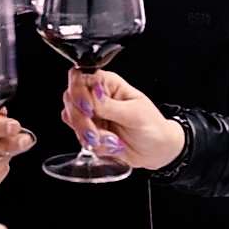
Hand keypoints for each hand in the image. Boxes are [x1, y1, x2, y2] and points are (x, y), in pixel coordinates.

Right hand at [59, 69, 184, 170]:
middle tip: (96, 133)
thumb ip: (110, 105)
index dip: (78, 92)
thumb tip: (93, 92)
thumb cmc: (152, 127)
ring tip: (111, 141)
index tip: (89, 110)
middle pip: (71, 99)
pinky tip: (110, 145)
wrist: (157, 151)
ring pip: (71, 119)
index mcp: (108, 84)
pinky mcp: (89, 130)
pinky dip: (92, 144)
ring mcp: (91, 114)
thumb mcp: (134, 114)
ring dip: (88, 135)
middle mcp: (96, 96)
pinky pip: (78, 136)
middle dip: (81, 120)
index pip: (80, 78)